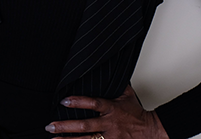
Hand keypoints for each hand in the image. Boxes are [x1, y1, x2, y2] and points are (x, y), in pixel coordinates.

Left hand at [45, 85, 169, 138]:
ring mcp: (110, 138)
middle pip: (85, 126)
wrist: (151, 131)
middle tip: (50, 126)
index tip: (63, 101)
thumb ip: (116, 84)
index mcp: (112, 109)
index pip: (93, 103)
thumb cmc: (137, 114)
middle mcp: (109, 125)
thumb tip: (107, 68)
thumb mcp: (127, 95)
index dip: (78, 101)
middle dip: (66, 126)